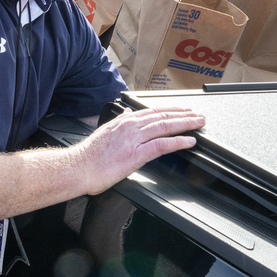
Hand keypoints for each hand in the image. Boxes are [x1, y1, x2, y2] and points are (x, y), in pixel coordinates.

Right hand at [73, 107, 202, 194]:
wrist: (78, 167)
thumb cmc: (89, 155)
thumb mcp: (106, 130)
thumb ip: (120, 121)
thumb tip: (129, 112)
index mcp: (125, 121)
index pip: (153, 111)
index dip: (172, 110)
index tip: (184, 110)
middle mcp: (131, 126)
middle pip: (163, 116)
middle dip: (183, 115)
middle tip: (198, 115)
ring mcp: (134, 139)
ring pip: (165, 127)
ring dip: (185, 124)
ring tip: (199, 124)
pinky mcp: (136, 154)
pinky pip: (162, 144)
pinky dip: (178, 141)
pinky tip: (189, 141)